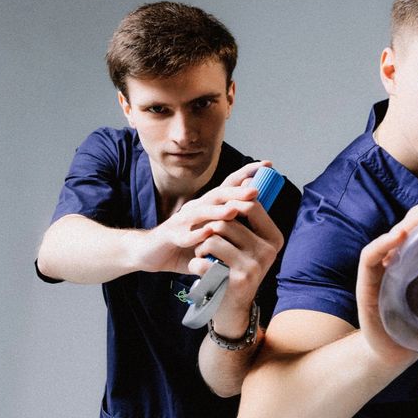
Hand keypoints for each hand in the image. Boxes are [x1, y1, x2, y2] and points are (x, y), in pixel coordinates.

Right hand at [138, 162, 270, 274]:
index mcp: (207, 206)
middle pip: (217, 195)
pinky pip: (185, 235)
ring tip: (234, 210)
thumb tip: (256, 215)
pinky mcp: (170, 236)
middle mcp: (195, 209)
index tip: (268, 165)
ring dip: (218, 211)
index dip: (246, 174)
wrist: (149, 252)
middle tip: (255, 189)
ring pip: (201, 212)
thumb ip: (229, 224)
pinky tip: (208, 233)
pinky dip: (197, 235)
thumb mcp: (210, 232)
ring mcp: (182, 221)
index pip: (229, 186)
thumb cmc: (184, 243)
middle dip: (236, 191)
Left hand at [189, 162, 283, 337]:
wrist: (232, 308)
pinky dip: (195, 264)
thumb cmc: (237, 268)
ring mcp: (254, 267)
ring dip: (200, 245)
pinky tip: (200, 271)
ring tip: (203, 254)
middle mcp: (268, 252)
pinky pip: (203, 259)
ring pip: (213, 236)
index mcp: (274, 239)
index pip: (251, 204)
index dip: (228, 204)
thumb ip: (250, 215)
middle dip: (209, 227)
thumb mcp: (251, 244)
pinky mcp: (236, 282)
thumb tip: (251, 176)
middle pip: (228, 219)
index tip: (217, 215)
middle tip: (205, 239)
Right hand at [356, 187, 417, 366]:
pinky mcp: (368, 283)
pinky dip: (385, 243)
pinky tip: (401, 235)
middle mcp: (398, 256)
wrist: (396, 356)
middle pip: (415, 221)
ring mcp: (382, 268)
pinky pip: (372, 257)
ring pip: (396, 233)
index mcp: (416, 255)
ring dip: (417, 218)